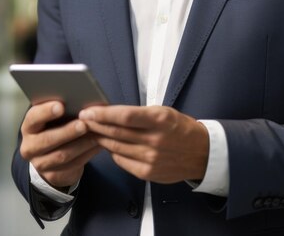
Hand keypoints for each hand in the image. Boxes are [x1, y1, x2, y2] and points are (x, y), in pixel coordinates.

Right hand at [19, 101, 100, 188]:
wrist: (50, 154)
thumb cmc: (55, 126)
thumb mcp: (53, 116)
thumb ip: (61, 107)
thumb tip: (80, 97)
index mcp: (29, 126)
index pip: (33, 118)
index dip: (46, 111)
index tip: (61, 106)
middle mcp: (30, 146)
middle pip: (47, 139)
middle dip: (67, 131)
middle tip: (83, 123)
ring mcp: (40, 163)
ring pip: (62, 155)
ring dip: (81, 144)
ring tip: (96, 134)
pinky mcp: (53, 175)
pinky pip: (72, 166)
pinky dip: (87, 154)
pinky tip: (98, 145)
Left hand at [79, 105, 208, 183]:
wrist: (201, 152)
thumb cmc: (180, 128)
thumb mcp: (163, 112)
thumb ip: (139, 115)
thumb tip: (111, 113)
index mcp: (159, 120)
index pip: (124, 116)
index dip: (103, 114)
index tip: (88, 111)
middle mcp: (154, 140)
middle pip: (116, 133)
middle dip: (96, 125)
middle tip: (83, 119)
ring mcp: (151, 159)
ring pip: (116, 147)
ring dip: (101, 138)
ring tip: (91, 131)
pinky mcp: (148, 173)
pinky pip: (122, 161)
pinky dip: (113, 152)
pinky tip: (109, 146)